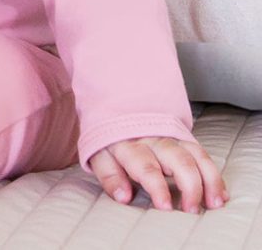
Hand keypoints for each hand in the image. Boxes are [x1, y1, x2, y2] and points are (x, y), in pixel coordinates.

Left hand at [89, 136, 228, 213]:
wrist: (118, 110)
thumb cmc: (109, 142)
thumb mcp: (99, 156)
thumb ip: (110, 176)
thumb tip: (123, 197)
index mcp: (129, 145)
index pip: (145, 166)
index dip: (157, 187)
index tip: (166, 206)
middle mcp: (153, 140)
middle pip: (178, 159)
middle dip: (190, 185)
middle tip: (192, 210)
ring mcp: (171, 138)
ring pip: (196, 155)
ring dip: (208, 180)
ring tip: (214, 203)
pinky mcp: (183, 139)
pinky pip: (203, 154)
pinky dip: (214, 175)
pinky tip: (220, 193)